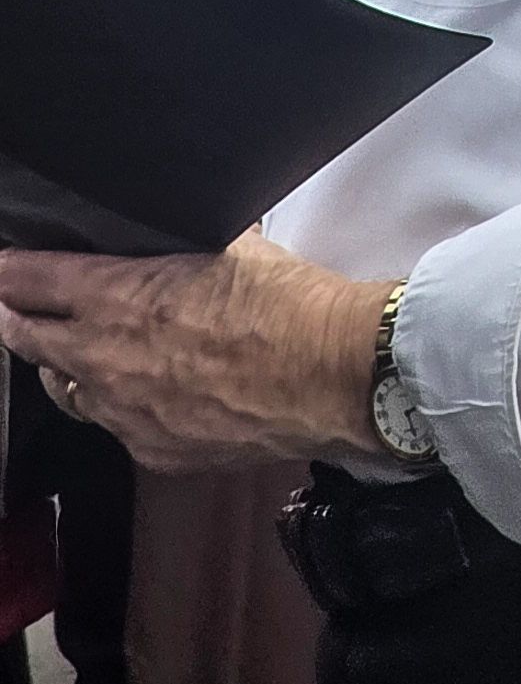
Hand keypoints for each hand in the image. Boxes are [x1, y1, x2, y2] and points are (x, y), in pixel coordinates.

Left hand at [0, 233, 391, 472]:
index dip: (9, 272)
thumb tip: (182, 232)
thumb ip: (183, 244)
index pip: (30, 282)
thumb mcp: (230, 244)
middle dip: (14, 318)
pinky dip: (118, 405)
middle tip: (11, 305)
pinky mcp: (149, 451)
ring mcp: (121, 414)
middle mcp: (102, 360)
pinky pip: (115, 426)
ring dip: (62, 366)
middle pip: (27, 340)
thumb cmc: (283, 303)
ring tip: (68, 351)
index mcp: (115, 298)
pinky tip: (143, 392)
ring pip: (66, 391)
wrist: (324, 374)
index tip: (4, 268)